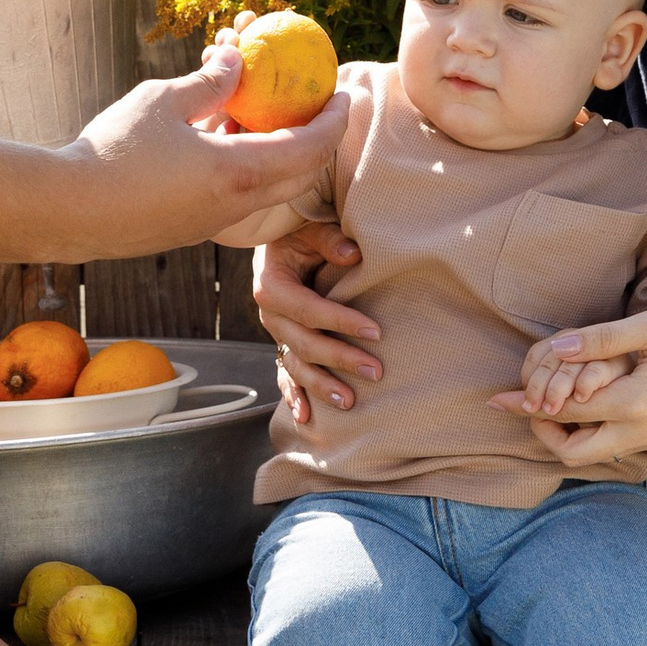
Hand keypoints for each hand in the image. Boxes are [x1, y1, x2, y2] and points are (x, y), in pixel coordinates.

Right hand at [64, 44, 346, 256]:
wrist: (67, 209)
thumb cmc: (113, 150)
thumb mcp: (162, 101)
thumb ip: (209, 82)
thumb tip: (237, 58)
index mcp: (237, 171)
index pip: (310, 147)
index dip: (334, 120)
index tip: (343, 94)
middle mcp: (235, 204)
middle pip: (299, 175)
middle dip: (318, 141)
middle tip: (317, 108)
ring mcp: (214, 222)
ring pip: (267, 188)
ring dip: (277, 153)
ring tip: (261, 115)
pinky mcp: (191, 229)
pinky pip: (236, 196)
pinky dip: (244, 168)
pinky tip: (219, 139)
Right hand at [254, 222, 384, 423]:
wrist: (279, 243)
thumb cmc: (298, 232)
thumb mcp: (309, 228)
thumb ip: (329, 239)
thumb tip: (353, 255)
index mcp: (272, 286)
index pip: (309, 310)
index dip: (341, 322)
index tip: (376, 332)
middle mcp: (270, 315)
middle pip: (305, 344)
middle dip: (340, 359)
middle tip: (376, 371)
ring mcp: (276, 334)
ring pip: (296, 366)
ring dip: (320, 387)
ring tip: (349, 402)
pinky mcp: (282, 344)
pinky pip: (285, 374)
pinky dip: (293, 396)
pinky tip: (306, 417)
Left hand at [489, 303, 646, 470]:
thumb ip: (599, 341)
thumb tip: (554, 349)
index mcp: (634, 404)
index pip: (564, 413)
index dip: (526, 404)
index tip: (498, 397)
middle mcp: (641, 431)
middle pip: (572, 452)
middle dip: (542, 431)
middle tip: (527, 404)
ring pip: (593, 454)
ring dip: (567, 434)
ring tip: (552, 403)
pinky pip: (613, 447)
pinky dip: (590, 434)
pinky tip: (585, 406)